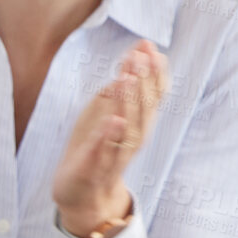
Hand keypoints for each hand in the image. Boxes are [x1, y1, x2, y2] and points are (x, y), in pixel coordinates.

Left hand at [53, 40, 168, 237]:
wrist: (83, 192)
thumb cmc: (97, 146)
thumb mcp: (107, 111)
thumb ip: (121, 87)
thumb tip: (134, 57)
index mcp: (140, 122)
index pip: (154, 94)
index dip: (154, 70)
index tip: (149, 45)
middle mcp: (135, 137)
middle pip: (146, 108)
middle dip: (144, 81)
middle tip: (141, 55)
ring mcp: (118, 154)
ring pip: (130, 128)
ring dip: (131, 103)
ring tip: (128, 78)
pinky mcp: (96, 169)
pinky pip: (106, 153)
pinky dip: (111, 137)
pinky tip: (114, 120)